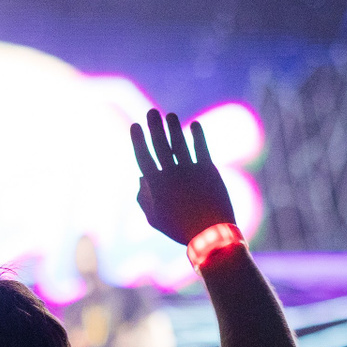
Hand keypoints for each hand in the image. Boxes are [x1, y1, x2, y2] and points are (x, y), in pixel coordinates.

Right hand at [131, 109, 236, 245]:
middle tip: (151, 112)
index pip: (143, 157)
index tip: (135, 126)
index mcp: (156, 185)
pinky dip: (198, 136)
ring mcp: (191, 170)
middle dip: (154, 127)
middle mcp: (172, 174)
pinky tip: (195, 125)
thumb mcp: (155, 219)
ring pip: (179, 143)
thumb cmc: (180, 229)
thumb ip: (143, 199)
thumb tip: (140, 179)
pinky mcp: (209, 170)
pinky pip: (201, 148)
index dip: (138, 140)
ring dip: (174, 127)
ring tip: (169, 116)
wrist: (211, 234)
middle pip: (160, 145)